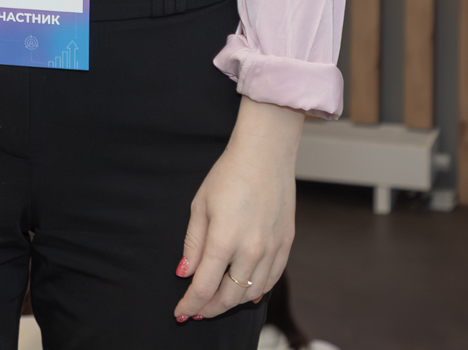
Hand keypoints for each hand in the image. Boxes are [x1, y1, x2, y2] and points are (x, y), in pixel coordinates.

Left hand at [175, 97, 301, 322]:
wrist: (265, 155)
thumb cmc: (229, 174)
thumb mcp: (200, 205)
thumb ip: (193, 243)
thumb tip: (185, 272)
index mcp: (224, 240)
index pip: (204, 286)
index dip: (190, 303)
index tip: (181, 312)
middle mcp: (250, 251)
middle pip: (228, 296)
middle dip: (209, 308)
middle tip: (197, 311)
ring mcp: (271, 249)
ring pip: (251, 293)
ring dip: (232, 303)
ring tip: (217, 303)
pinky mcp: (285, 244)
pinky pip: (271, 280)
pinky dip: (257, 292)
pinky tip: (247, 294)